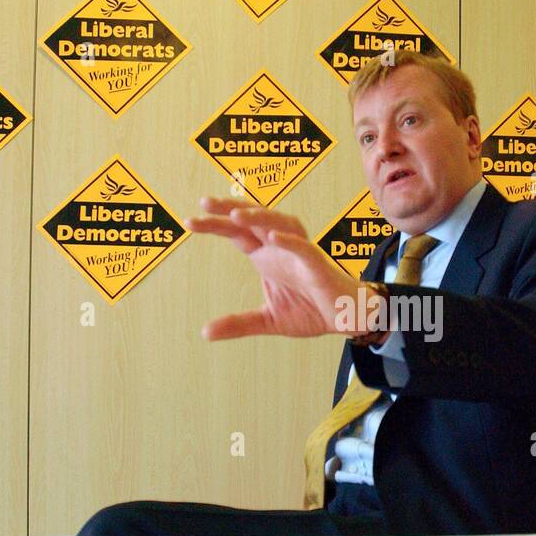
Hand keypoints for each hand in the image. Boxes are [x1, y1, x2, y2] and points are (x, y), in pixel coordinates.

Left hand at [187, 197, 370, 340]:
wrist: (346, 319)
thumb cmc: (312, 310)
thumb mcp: (268, 320)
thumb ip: (238, 323)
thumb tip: (205, 332)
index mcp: (267, 256)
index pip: (237, 232)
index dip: (214, 224)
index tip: (189, 221)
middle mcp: (281, 248)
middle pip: (253, 219)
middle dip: (229, 209)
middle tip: (203, 202)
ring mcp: (300, 253)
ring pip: (280, 223)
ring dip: (259, 216)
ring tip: (234, 214)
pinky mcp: (318, 265)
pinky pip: (304, 248)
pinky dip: (290, 241)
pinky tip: (273, 237)